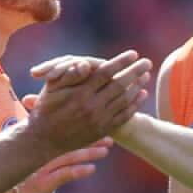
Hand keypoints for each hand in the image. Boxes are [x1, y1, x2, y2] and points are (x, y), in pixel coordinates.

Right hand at [14, 138, 111, 192]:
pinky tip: (91, 169)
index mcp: (44, 143)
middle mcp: (44, 151)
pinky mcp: (45, 180)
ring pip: (70, 156)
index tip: (101, 127)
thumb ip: (51, 146)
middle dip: (92, 140)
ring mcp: (44, 165)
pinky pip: (64, 174)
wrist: (10, 192)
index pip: (67, 134)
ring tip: (105, 151)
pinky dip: (78, 171)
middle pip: (72, 143)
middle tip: (110, 138)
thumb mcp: (37, 157)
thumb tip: (69, 136)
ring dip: (89, 153)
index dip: (85, 131)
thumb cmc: (27, 173)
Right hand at [25, 52, 151, 150]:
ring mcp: (98, 120)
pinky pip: (123, 116)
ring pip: (124, 100)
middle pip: (119, 85)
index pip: (105, 73)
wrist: (44, 139)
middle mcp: (91, 106)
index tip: (133, 53)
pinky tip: (141, 95)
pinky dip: (134, 105)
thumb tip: (85, 63)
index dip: (120, 62)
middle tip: (147, 62)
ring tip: (146, 75)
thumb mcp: (51, 89)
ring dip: (137, 86)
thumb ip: (68, 74)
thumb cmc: (46, 109)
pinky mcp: (102, 130)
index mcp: (79, 93)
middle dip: (135, 72)